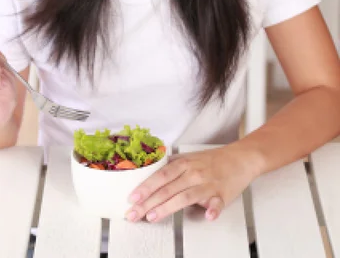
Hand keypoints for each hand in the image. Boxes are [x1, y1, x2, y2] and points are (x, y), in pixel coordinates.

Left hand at [126, 145, 257, 222]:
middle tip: (133, 214)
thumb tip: (152, 172)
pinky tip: (207, 216)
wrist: (240, 158)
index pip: (160, 176)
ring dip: (167, 207)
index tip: (132, 198)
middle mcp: (194, 173)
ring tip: (153, 216)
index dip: (145, 187)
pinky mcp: (222, 194)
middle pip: (167, 188)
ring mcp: (208, 184)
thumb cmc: (214, 160)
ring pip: (184, 196)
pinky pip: (217, 203)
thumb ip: (172, 166)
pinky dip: (213, 210)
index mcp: (185, 163)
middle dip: (148, 202)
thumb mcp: (190, 157)